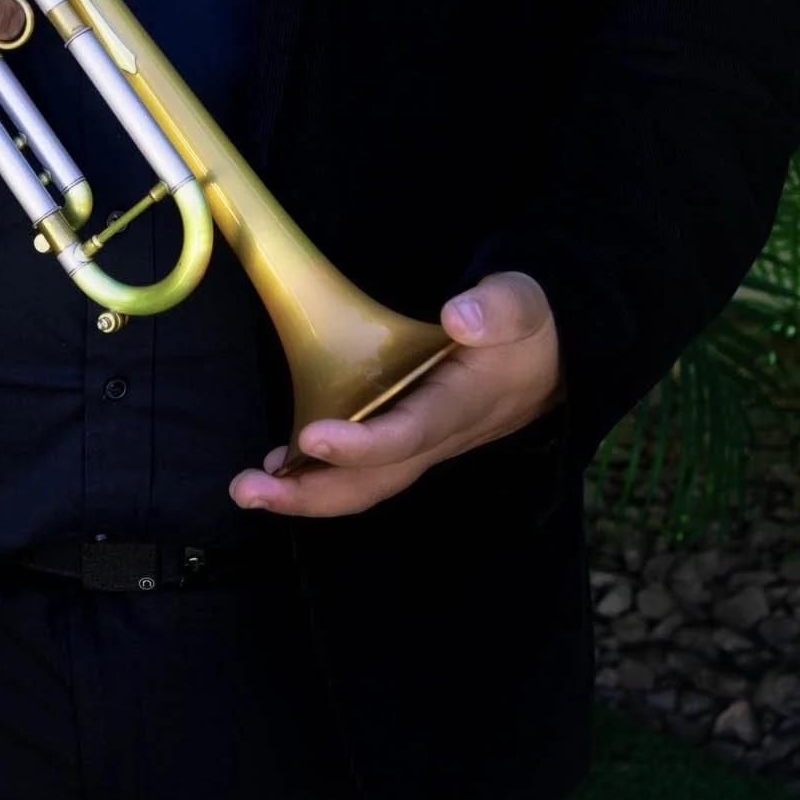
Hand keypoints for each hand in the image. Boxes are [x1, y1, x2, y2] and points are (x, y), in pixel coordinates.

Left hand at [229, 270, 563, 518]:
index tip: (312, 437)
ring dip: (304, 493)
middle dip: (311, 494)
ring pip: (361, 484)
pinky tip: (277, 468)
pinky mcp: (404, 439)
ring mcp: (418, 445)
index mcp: (460, 405)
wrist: (549, 363)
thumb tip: (459, 315)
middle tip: (249, 490)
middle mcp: (434, 438)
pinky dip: (317, 476)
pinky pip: (359, 470)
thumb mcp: (523, 306)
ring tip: (249, 488)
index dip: (361, 445)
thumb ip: (498, 308)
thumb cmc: (527, 331)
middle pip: (372, 482)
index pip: (407, 435)